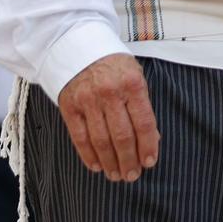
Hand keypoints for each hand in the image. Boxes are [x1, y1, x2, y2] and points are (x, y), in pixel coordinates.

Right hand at [56, 53, 159, 182]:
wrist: (79, 46)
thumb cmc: (113, 64)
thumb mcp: (135, 76)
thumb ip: (142, 106)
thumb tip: (152, 139)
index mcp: (132, 84)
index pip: (143, 123)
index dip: (148, 146)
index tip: (149, 162)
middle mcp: (110, 93)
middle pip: (122, 136)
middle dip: (129, 160)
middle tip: (132, 175)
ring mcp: (88, 100)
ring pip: (101, 141)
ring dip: (110, 163)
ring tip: (116, 175)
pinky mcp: (69, 106)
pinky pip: (79, 137)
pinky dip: (88, 155)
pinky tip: (97, 166)